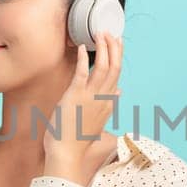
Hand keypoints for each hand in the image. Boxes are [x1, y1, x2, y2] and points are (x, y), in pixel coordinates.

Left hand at [43, 33, 121, 179]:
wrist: (67, 153)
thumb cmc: (77, 139)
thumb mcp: (98, 119)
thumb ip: (109, 103)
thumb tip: (119, 91)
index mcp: (108, 104)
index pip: (117, 76)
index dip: (118, 58)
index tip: (118, 45)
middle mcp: (103, 98)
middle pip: (115, 68)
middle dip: (115, 49)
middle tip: (113, 33)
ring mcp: (90, 97)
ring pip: (103, 68)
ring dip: (103, 49)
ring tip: (100, 34)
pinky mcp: (76, 96)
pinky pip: (82, 73)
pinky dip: (83, 59)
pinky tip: (82, 47)